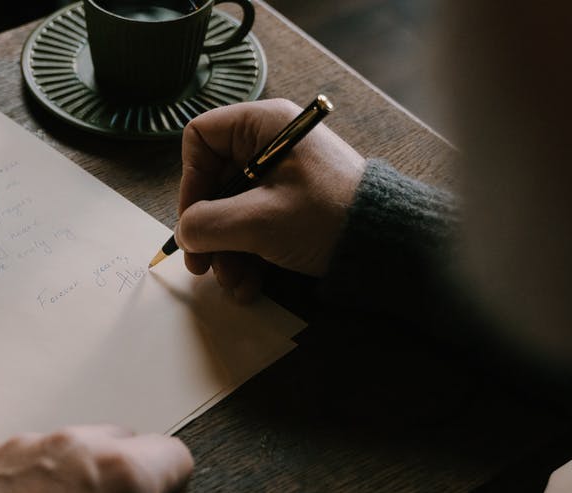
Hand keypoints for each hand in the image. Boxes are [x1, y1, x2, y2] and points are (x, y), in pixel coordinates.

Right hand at [176, 99, 365, 299]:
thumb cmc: (326, 217)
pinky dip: (247, 255)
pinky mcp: (292, 205)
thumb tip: (184, 233)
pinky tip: (249, 286)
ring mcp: (282, 176)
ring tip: (234, 284)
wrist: (386, 244)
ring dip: (226, 252)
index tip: (194, 220)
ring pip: (232, 210)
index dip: (190, 181)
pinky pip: (254, 224)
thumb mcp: (258, 221)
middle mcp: (269, 144)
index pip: (201, 138)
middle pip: (213, 182)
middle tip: (202, 266)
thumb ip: (208, 224)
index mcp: (262, 126)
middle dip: (208, 230)